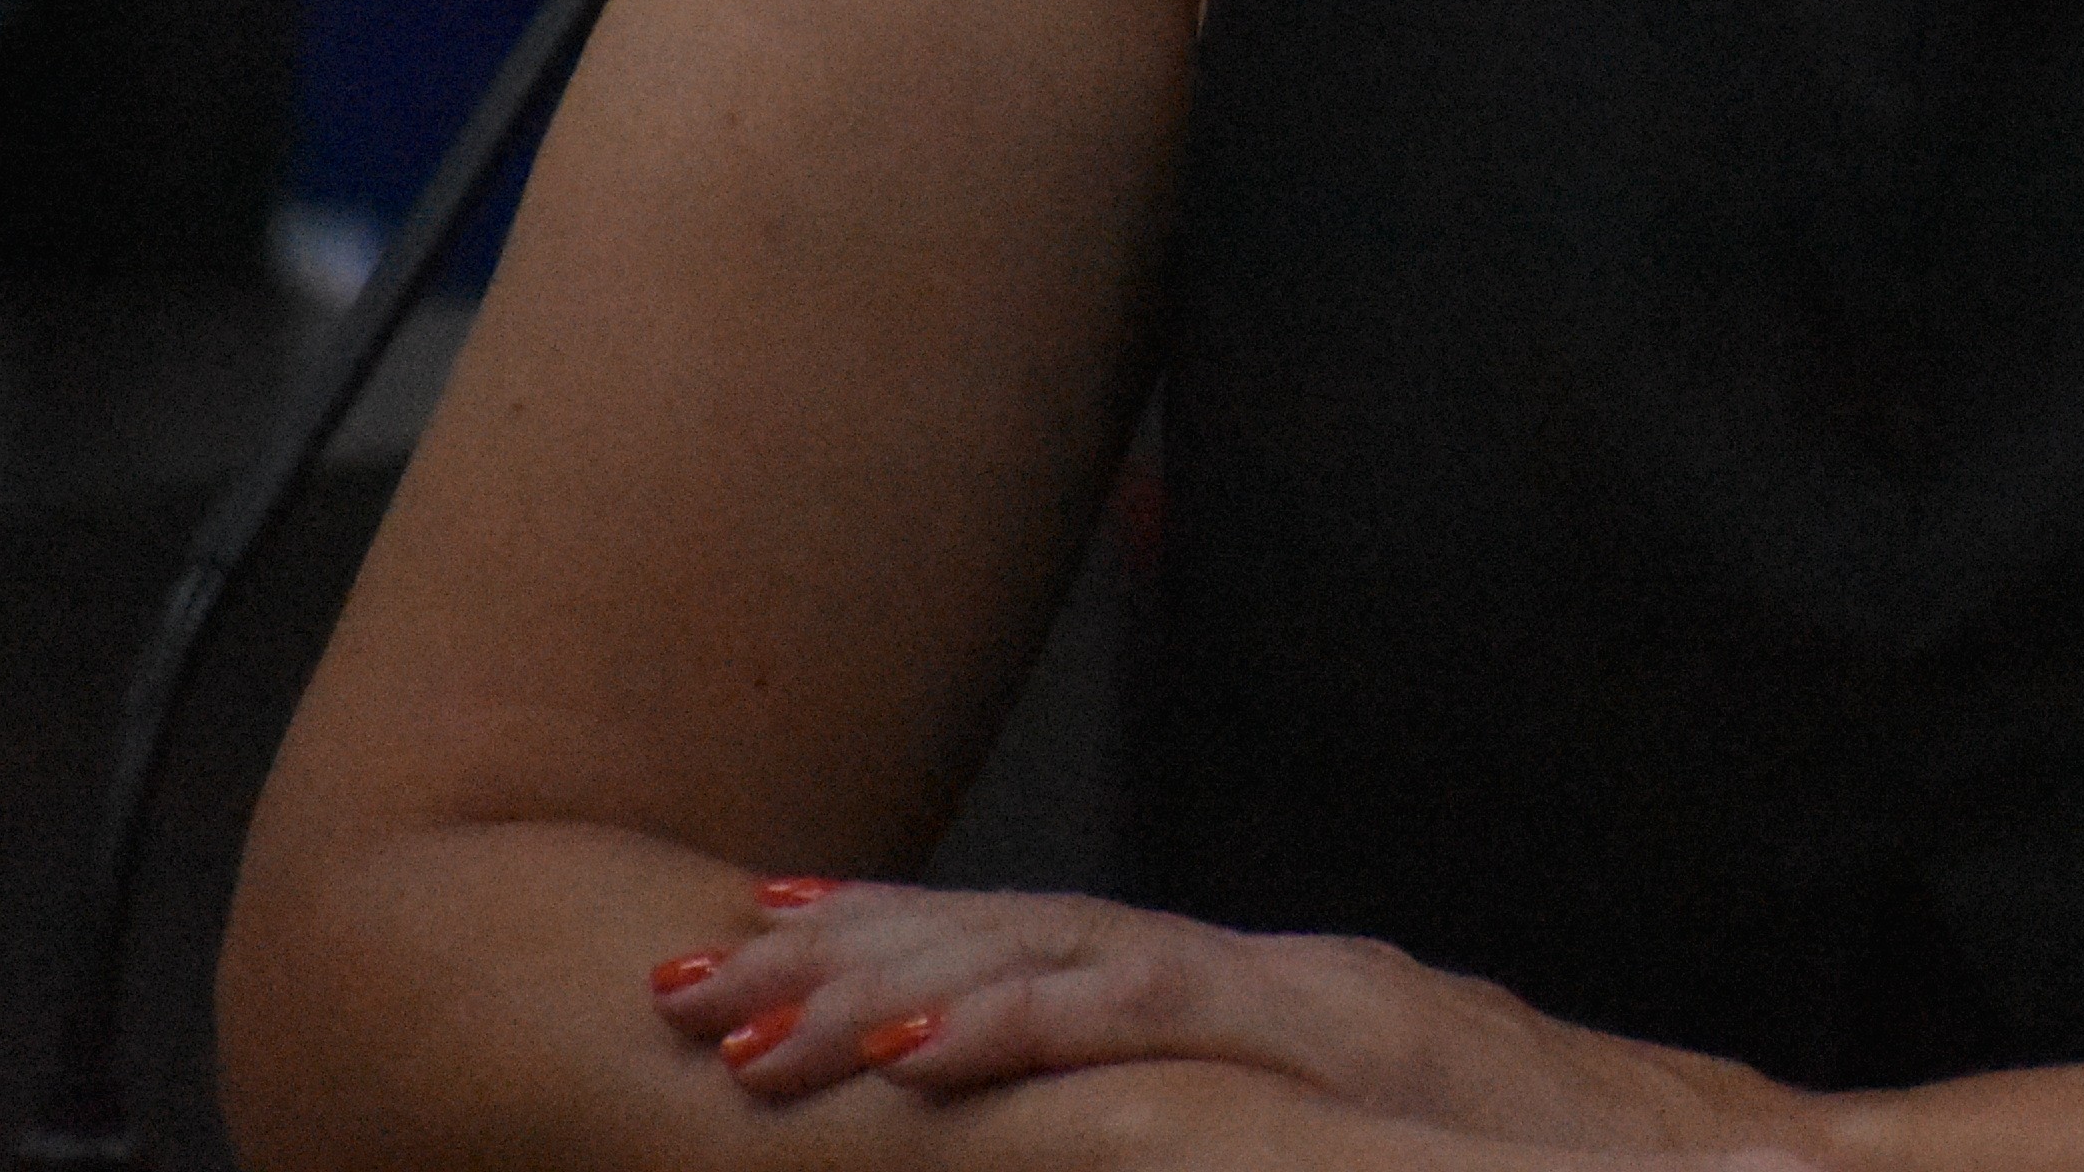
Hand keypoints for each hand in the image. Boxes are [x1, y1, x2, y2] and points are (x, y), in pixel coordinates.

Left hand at [646, 876, 1816, 1154]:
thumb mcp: (1392, 1156)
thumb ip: (1271, 1135)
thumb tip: (1162, 1148)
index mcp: (1295, 1007)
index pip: (1075, 953)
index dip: (917, 945)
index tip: (774, 943)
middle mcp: (1292, 980)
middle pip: (1039, 935)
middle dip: (854, 951)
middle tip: (691, 968)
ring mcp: (1321, 1007)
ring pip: (1070, 957)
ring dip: (896, 983)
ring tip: (753, 1013)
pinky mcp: (1351, 1047)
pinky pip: (1161, 1024)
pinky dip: (1032, 1028)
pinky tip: (920, 1051)